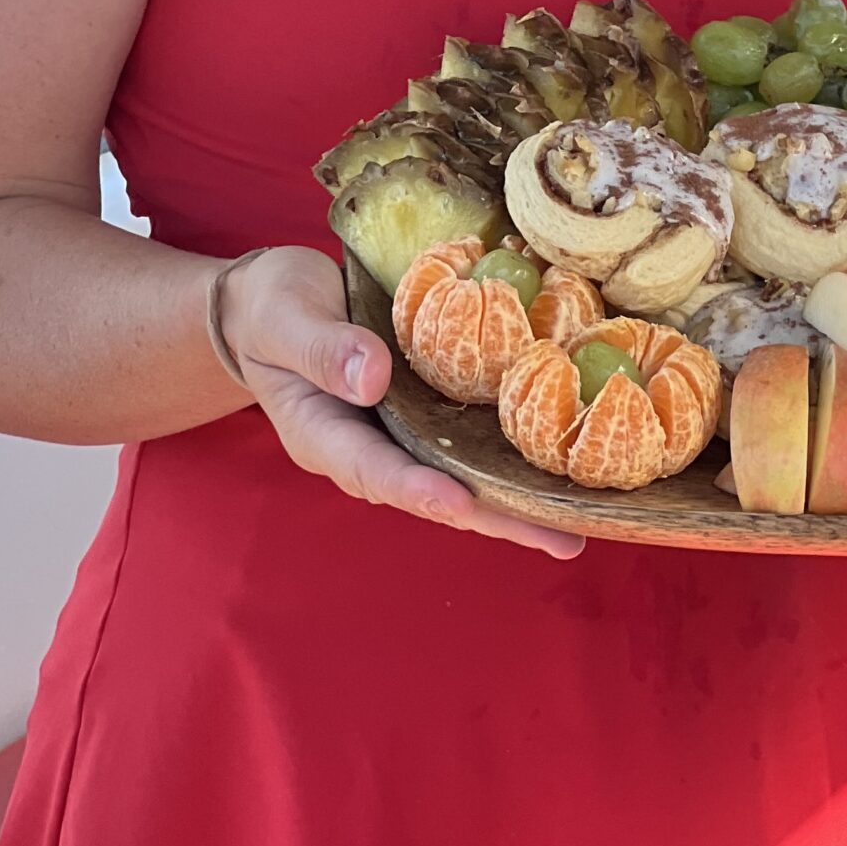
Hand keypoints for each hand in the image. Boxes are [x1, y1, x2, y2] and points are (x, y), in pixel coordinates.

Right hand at [215, 245, 583, 559]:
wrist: (271, 302)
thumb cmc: (270, 308)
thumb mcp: (284, 318)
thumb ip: (322, 349)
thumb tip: (372, 378)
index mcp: (324, 436)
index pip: (375, 471)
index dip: (419, 490)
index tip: (463, 504)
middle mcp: (369, 448)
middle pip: (434, 493)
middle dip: (496, 519)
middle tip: (563, 542)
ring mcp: (399, 434)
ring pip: (460, 476)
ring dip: (514, 501)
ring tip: (576, 527)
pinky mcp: (422, 412)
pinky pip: (467, 441)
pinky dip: (508, 456)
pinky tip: (556, 469)